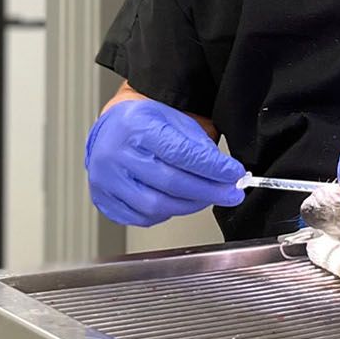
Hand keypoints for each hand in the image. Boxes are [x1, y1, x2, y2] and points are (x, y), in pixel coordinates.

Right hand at [85, 99, 245, 227]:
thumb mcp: (176, 121)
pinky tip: (177, 202)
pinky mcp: (104, 199)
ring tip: (207, 197)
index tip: (235, 175)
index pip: (182, 154)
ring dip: (190, 205)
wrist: (114, 128)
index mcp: (136, 127)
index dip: (214, 169)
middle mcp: (116, 154)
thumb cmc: (146, 123)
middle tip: (230, 193)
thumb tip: (225, 174)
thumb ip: (200, 146)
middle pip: (171, 183)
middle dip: (209, 191)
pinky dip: (165, 214)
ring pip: (157, 206)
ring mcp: (107, 179)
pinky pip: (141, 218)